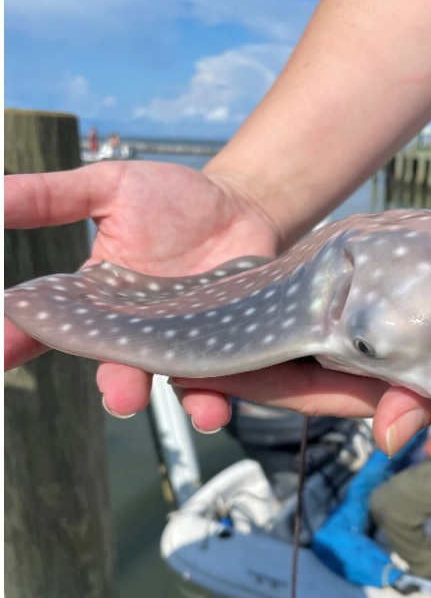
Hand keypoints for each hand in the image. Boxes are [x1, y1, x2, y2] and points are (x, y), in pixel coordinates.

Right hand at [5, 160, 280, 418]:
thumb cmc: (172, 200)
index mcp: (97, 297)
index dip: (18, 340)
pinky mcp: (223, 349)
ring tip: (162, 408)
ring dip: (169, 401)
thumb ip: (51, 197)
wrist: (242, 206)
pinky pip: (217, 383)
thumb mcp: (109, 187)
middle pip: (116, 366)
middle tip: (118, 396)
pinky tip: (210, 410)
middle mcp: (135, 331)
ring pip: (169, 383)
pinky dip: (212, 400)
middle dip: (115, 385)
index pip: (50, 324)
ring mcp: (179, 343)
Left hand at [173, 292, 430, 453]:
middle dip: (238, 352)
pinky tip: (275, 267)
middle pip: (296, 359)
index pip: (308, 387)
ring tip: (202, 299)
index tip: (196, 369)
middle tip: (170, 332)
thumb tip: (391, 431)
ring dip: (264, 318)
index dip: (251, 380)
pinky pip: (350, 295)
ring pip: (315, 327)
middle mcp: (384, 365)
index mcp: (395, 388)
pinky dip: (312, 286)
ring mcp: (393, 335)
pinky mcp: (407, 304)